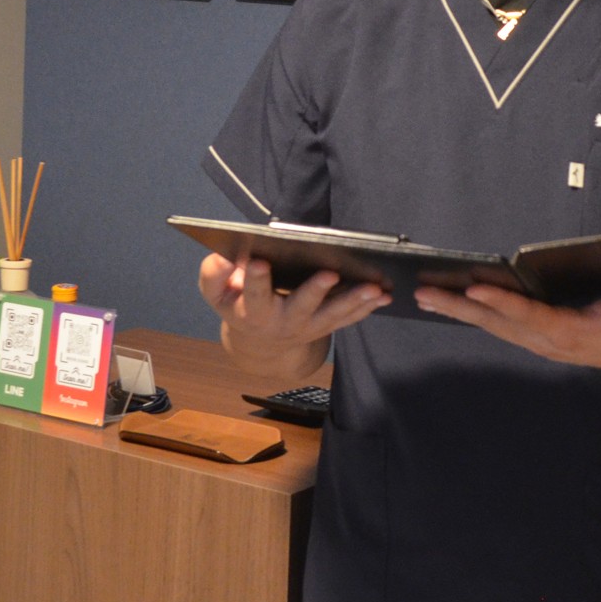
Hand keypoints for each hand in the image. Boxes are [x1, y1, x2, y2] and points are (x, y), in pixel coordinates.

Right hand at [199, 251, 389, 373]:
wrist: (259, 343)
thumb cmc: (238, 304)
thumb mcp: (216, 294)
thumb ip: (214, 276)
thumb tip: (222, 258)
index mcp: (253, 312)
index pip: (253, 295)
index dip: (255, 280)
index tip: (258, 260)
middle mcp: (282, 323)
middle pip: (300, 308)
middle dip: (315, 291)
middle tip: (329, 272)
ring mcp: (307, 327)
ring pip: (332, 316)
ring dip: (354, 302)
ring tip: (374, 287)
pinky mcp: (326, 326)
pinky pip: (348, 319)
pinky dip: (367, 308)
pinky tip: (385, 295)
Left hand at [412, 263, 600, 381]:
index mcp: (569, 332)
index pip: (529, 315)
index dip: (502, 303)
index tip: (473, 289)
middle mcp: (546, 341)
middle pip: (497, 324)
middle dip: (459, 308)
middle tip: (424, 293)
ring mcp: (538, 343)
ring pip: (491, 327)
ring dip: (458, 313)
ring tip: (425, 297)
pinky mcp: (535, 340)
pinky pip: (498, 328)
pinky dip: (472, 316)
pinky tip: (452, 305)